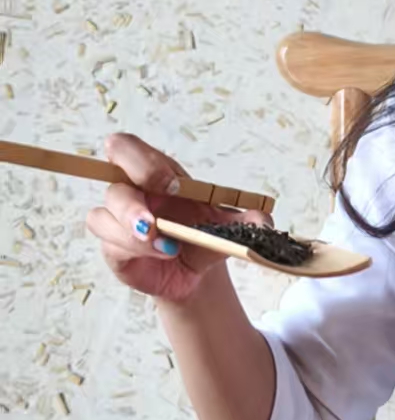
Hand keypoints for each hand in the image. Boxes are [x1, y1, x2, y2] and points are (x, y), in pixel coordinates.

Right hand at [86, 133, 269, 305]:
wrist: (197, 271)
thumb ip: (249, 220)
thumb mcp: (229, 225)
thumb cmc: (203, 234)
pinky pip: (110, 243)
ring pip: (104, 215)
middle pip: (110, 176)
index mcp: (157, 172)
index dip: (141, 160)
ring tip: (166, 246)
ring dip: (133, 230)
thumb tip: (265, 220)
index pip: (127, 147)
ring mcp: (117, 219)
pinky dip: (135, 249)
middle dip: (132, 197)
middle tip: (154, 220)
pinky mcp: (113, 247)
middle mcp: (132, 191)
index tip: (172, 184)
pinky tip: (163, 254)